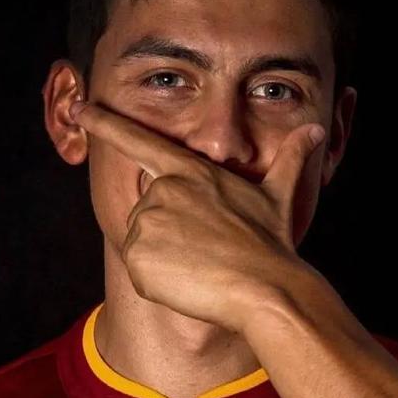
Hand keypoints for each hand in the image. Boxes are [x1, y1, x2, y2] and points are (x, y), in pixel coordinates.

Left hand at [70, 100, 326, 332]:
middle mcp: (161, 191)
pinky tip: (188, 282)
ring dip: (167, 258)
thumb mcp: (278, 194)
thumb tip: (317, 130)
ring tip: (201, 266)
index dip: (105, 124)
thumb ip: (291, 158)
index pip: (138, 141)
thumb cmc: (270, 243)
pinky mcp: (137, 256)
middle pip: (149, 211)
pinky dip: (159, 281)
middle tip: (207, 249)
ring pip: (144, 242)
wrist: (262, 288)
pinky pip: (141, 271)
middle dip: (172, 232)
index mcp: (189, 172)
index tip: (80, 109)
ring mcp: (147, 222)